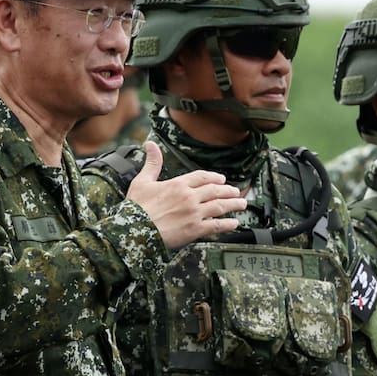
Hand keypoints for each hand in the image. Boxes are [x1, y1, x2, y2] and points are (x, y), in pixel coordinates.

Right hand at [126, 141, 244, 249]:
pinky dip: (227, 224)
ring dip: (233, 204)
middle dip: (228, 190)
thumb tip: (150, 144)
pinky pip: (216, 225)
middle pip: (215, 190)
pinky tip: (234, 223)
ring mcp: (194, 213)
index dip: (214, 177)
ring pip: (220, 206)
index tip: (221, 179)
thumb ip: (152, 163)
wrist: (135, 230)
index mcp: (178, 184)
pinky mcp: (195, 229)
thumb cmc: (136, 207)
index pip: (202, 177)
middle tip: (236, 192)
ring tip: (241, 204)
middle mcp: (189, 197)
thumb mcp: (142, 181)